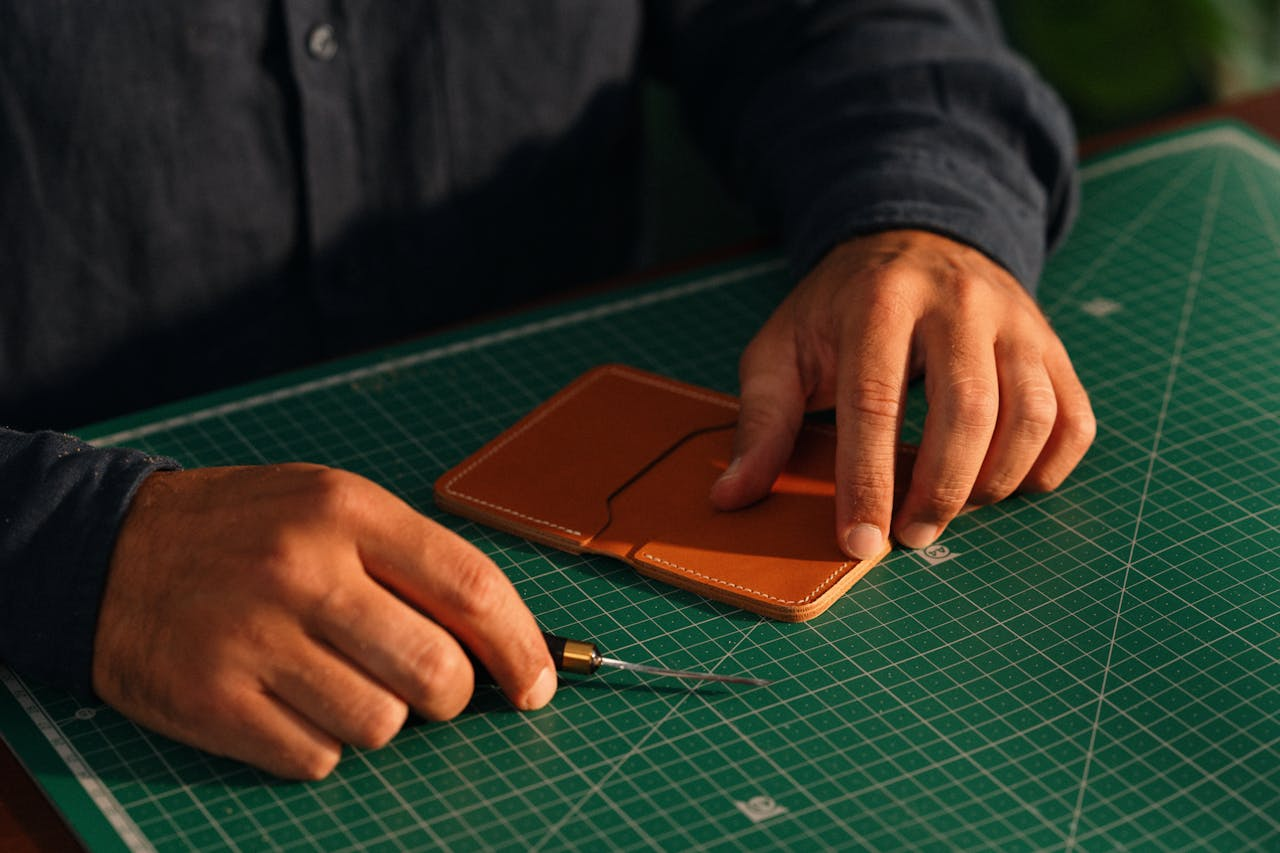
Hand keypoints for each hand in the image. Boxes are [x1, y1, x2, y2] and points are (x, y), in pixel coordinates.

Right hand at [93, 464, 555, 778]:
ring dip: (378, 718)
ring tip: (336, 680)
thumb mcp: (331, 508)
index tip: (539, 684)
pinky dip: (318, 744)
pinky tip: (288, 702)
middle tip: (428, 686)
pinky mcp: (212, 699)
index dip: (522, 647)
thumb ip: (415, 563)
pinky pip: (315, 758)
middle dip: (451, 696)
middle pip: (437, 675)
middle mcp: (303, 571)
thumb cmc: (245, 531)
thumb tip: (504, 643)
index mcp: (347, 512)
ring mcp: (254, 638)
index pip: (471, 587)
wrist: (105, 549)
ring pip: (380, 726)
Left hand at [711, 230, 1094, 557]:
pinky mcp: (1052, 343)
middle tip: (912, 537)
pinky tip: (1006, 483)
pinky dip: (1048, 466)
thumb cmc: (839, 309)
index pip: (876, 402)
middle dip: (940, 490)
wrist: (914, 240)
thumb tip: (732, 498)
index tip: (859, 543)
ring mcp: (1016, 320)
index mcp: (879, 302)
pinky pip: (1073, 416)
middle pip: (968, 409)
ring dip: (994, 481)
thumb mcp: (783, 349)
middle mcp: (959, 302)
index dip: (869, 482)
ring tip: (951, 508)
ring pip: (1031, 414)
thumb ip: (761, 421)